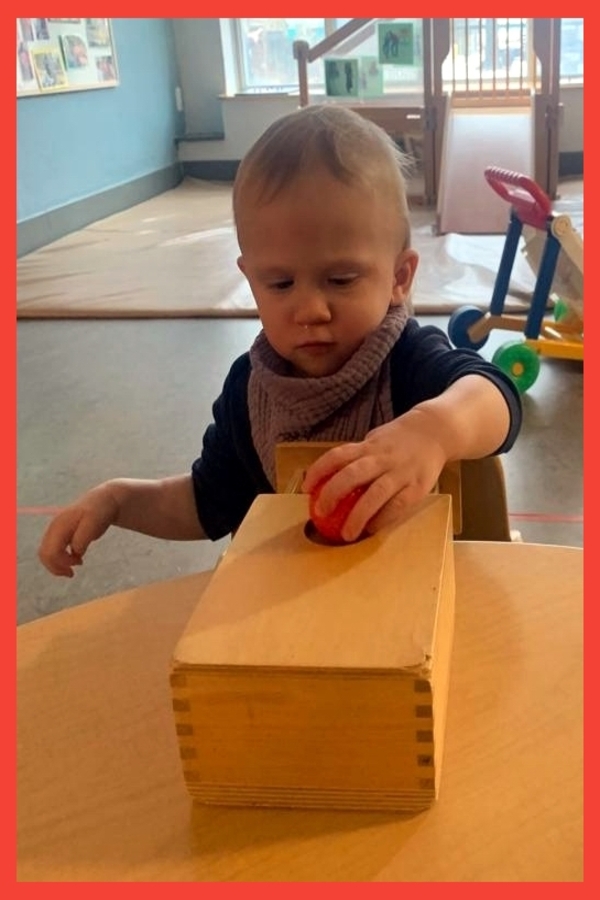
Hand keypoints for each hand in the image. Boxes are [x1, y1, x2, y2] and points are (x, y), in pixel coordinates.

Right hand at [38, 484, 118, 576]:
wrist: (102, 500)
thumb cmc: (99, 512)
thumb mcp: (94, 523)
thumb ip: (83, 538)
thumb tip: (75, 552)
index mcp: (59, 525)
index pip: (51, 551)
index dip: (62, 563)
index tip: (80, 563)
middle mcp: (54, 528)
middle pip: (44, 554)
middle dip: (56, 567)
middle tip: (72, 573)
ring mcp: (55, 531)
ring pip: (46, 554)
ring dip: (57, 564)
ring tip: (75, 566)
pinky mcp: (60, 534)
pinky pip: (52, 551)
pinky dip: (60, 559)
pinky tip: (75, 559)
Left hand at [302, 411, 446, 541]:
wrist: (437, 431)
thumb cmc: (400, 439)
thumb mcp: (376, 440)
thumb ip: (357, 456)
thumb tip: (328, 476)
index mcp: (369, 446)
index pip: (337, 456)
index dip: (319, 471)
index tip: (306, 488)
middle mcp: (382, 458)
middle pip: (352, 474)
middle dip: (333, 494)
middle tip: (321, 513)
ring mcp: (401, 472)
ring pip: (375, 493)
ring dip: (358, 515)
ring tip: (346, 534)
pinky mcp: (417, 486)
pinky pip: (397, 505)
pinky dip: (383, 519)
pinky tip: (371, 530)